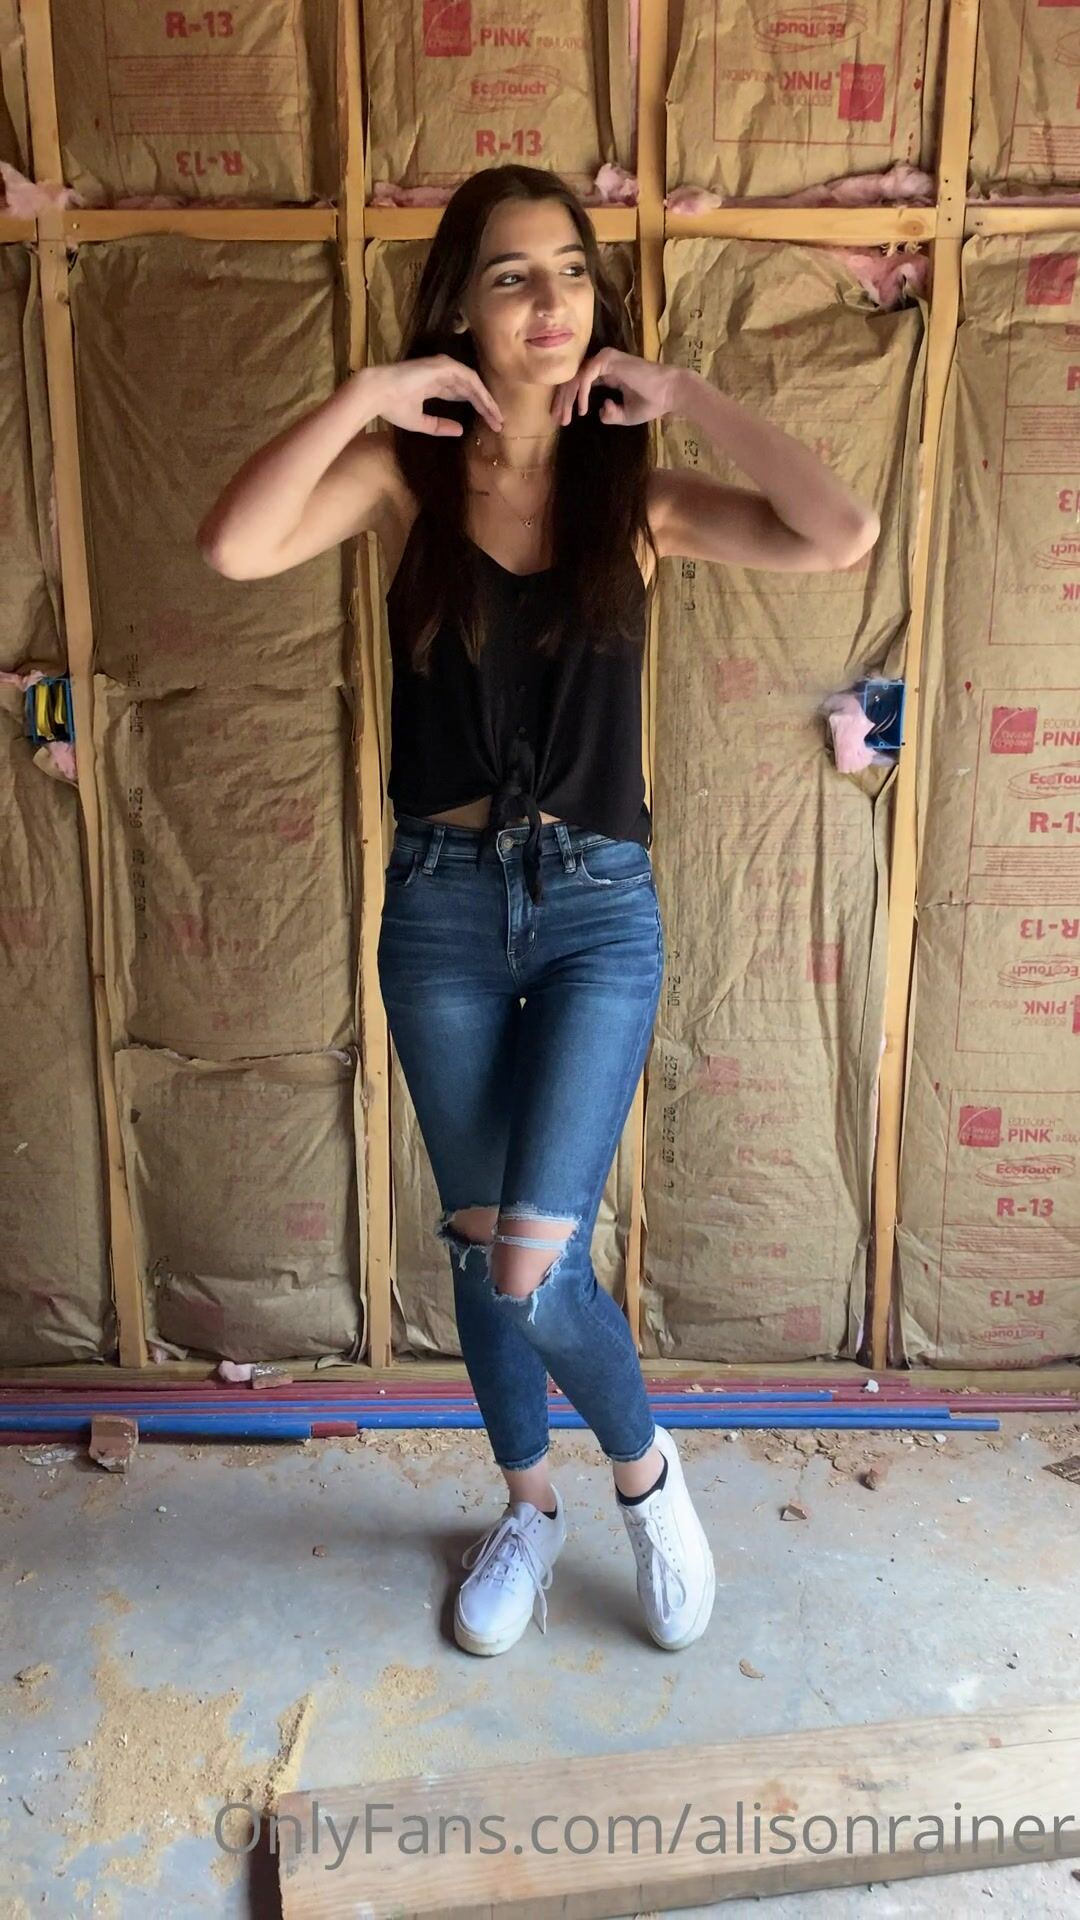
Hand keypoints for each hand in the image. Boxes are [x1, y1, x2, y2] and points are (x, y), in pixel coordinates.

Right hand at [372, 355, 503, 435]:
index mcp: (433, 385)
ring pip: (472, 383)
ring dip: (486, 399)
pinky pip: (468, 379)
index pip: (461, 395)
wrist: (377, 393)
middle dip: (486, 406)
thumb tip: (461, 431)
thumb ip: (440, 426)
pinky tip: (488, 405)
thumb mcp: (420, 422)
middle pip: (470, 389)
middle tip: (499, 422)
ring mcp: (442, 368)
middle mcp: (440, 375)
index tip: (489, 423)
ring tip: (497, 416)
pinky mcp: (443, 366)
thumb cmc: (392, 407)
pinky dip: (479, 391)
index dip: (476, 407)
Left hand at [549, 348, 681, 427]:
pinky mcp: (608, 359)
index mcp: (605, 375)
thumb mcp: (624, 415)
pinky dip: (581, 392)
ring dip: (568, 398)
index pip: (578, 384)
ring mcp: (604, 360)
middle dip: (562, 401)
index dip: (567, 402)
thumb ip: (609, 415)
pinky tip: (582, 408)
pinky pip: (586, 375)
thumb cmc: (650, 403)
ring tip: (567, 417)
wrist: (668, 394)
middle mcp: (602, 364)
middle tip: (558, 420)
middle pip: (572, 380)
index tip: (561, 420)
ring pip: (576, 377)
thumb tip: (598, 412)